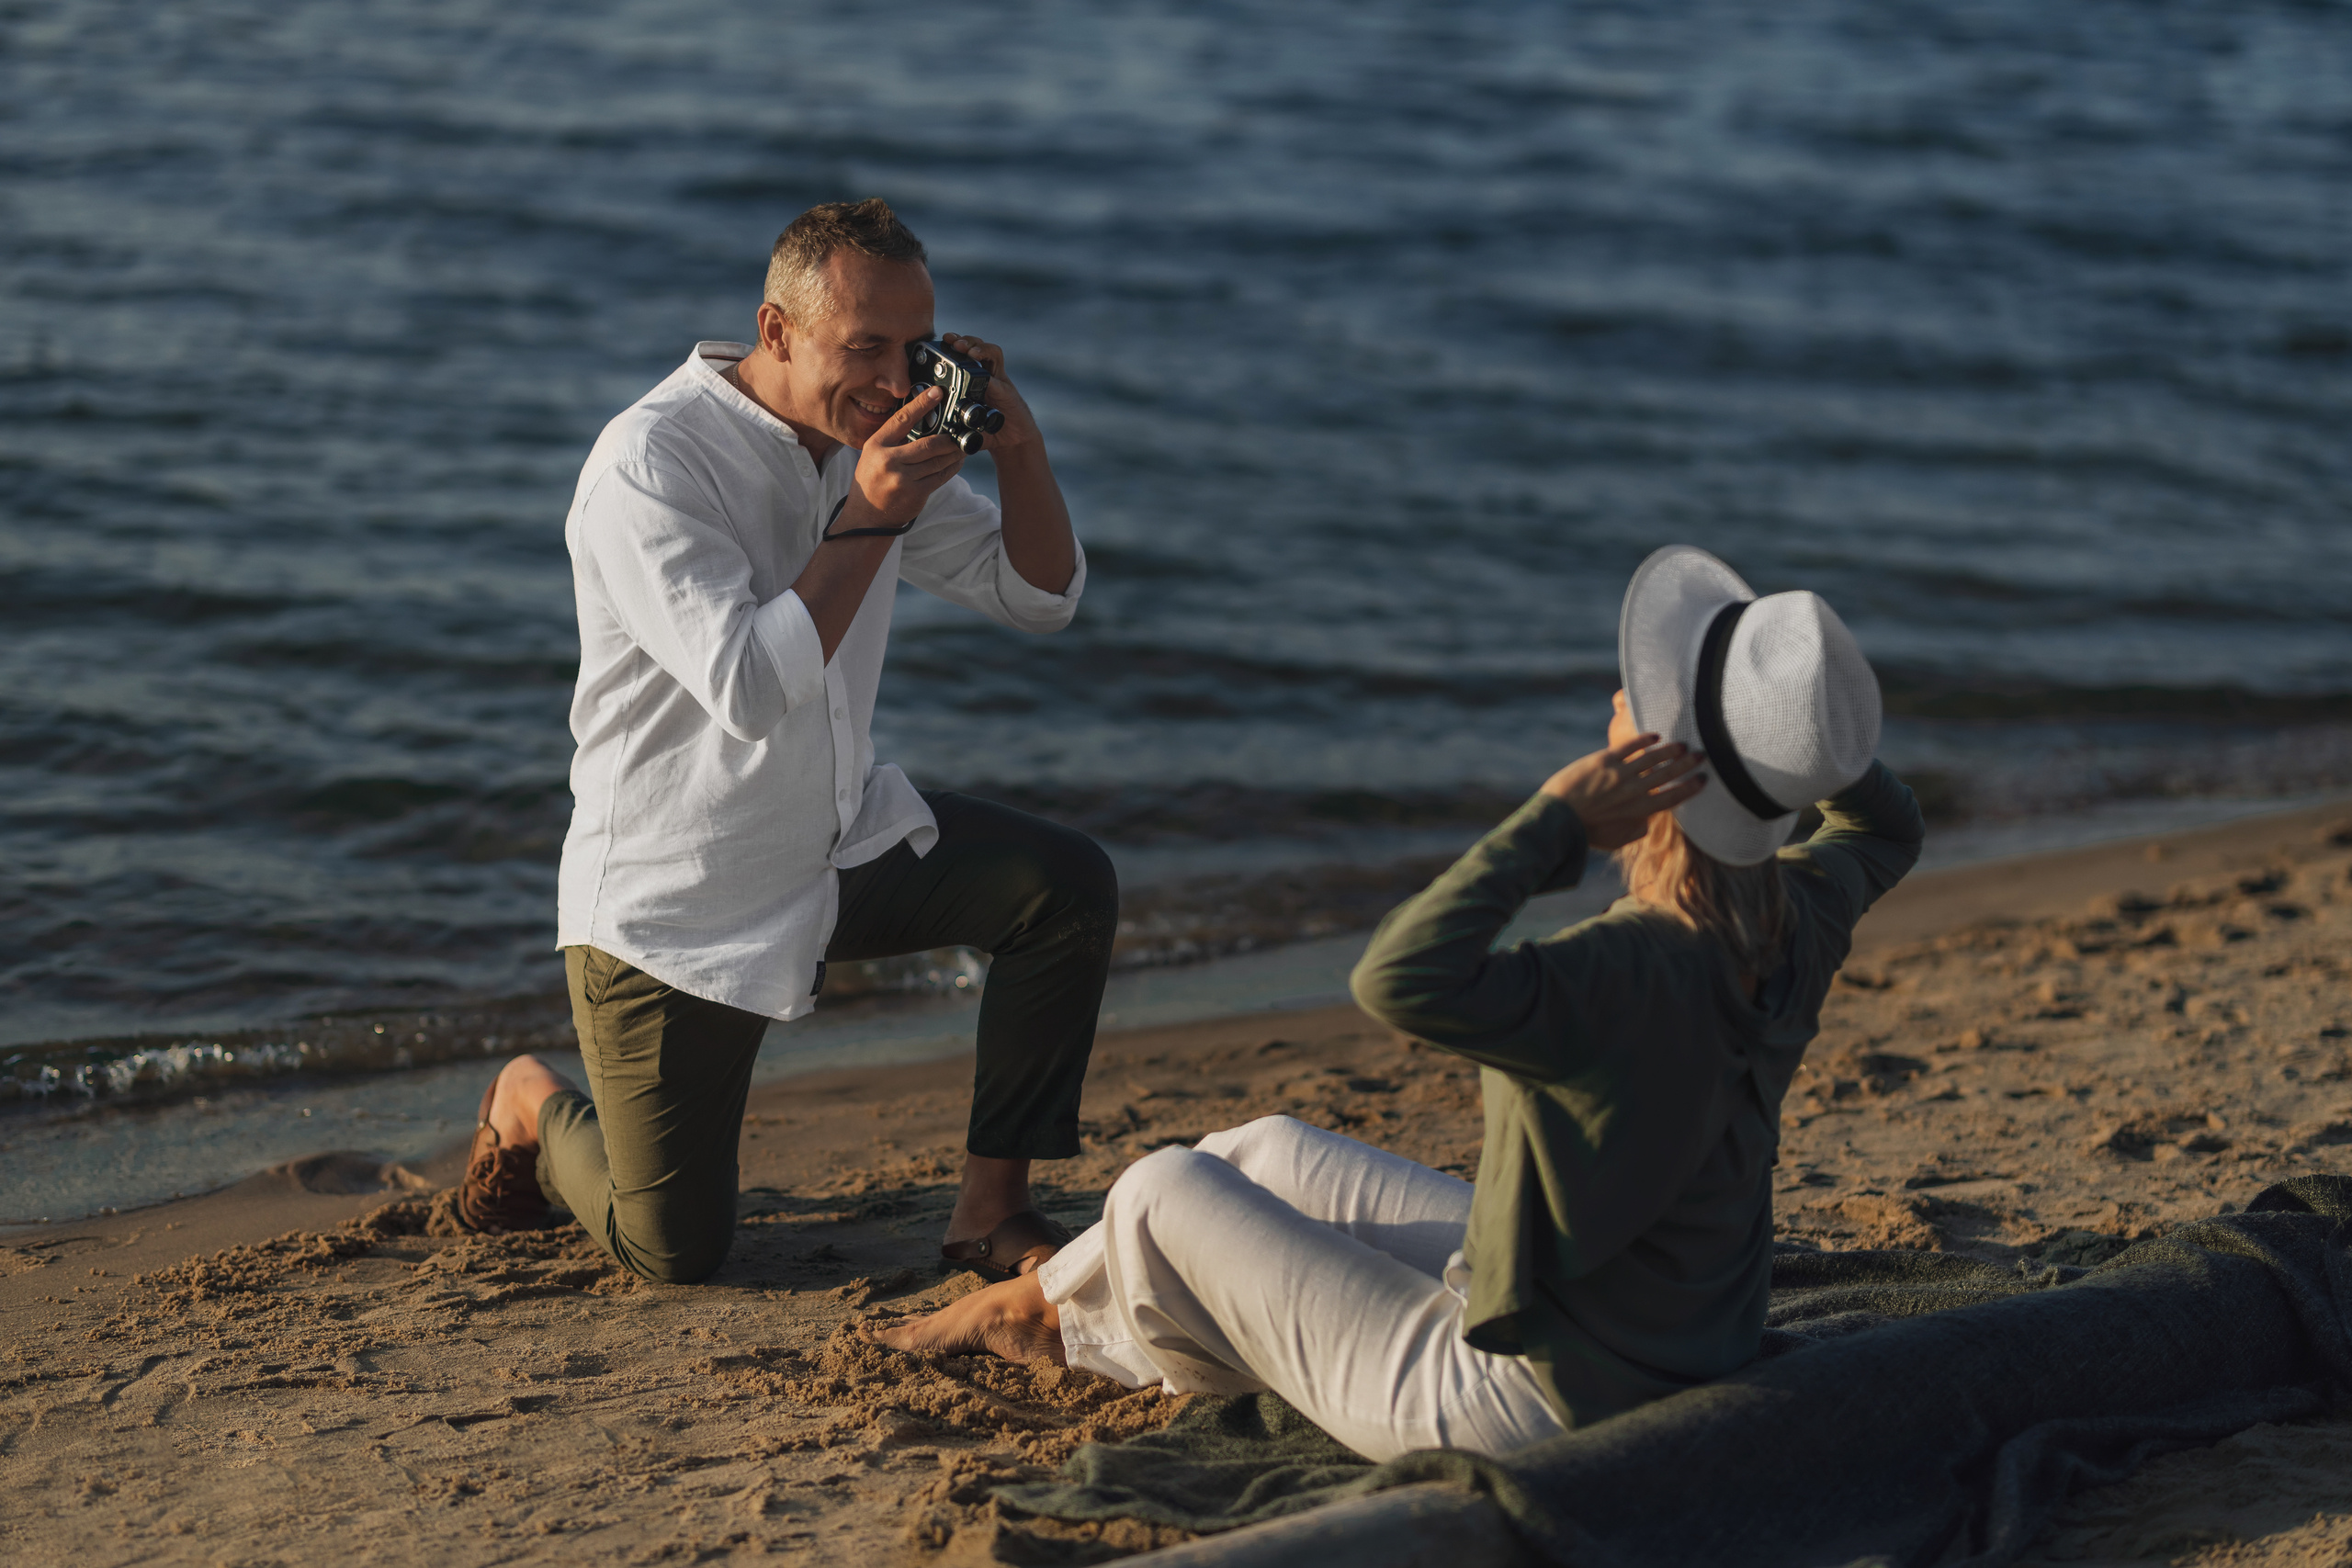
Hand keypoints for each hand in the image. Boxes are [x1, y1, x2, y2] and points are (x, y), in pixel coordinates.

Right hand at [839, 386, 965, 533]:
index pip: (903, 418)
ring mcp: (903, 479)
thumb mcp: (874, 454)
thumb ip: (894, 439)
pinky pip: (940, 476)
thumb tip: (925, 421)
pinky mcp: (916, 493)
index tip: (937, 392)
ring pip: (938, 460)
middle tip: (959, 431)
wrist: (867, 517)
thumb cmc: (872, 480)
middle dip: (949, 438)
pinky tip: (957, 462)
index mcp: (877, 445)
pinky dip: (952, 468)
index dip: (922, 403)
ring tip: (962, 447)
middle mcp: (889, 460)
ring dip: (954, 453)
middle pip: (928, 443)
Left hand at [939, 333, 1041, 453]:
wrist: (1013, 444)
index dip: (952, 345)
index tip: (941, 342)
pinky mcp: (1008, 391)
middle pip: (977, 347)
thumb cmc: (986, 434)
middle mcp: (987, 376)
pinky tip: (981, 371)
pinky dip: (990, 372)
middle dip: (963, 340)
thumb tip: (926, 422)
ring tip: (965, 349)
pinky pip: (1000, 377)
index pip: (962, 355)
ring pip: (991, 353)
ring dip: (978, 347)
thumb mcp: (962, 427)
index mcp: (972, 382)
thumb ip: (947, 422)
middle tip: (950, 341)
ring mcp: (999, 381)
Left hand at [1540, 732, 1708, 850]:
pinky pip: (1631, 746)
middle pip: (1669, 774)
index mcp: (1640, 812)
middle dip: (1688, 764)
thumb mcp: (1616, 841)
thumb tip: (1648, 824)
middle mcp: (1635, 791)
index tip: (1703, 779)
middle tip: (1702, 755)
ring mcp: (1621, 774)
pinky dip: (1645, 740)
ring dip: (1671, 750)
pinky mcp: (1605, 760)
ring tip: (1683, 745)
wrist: (1557, 818)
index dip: (1691, 787)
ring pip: (1654, 757)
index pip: (1674, 797)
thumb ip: (1636, 832)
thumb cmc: (1585, 832)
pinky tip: (1655, 736)